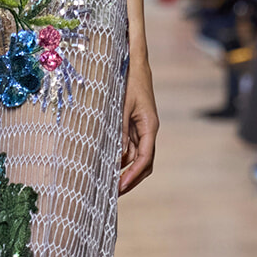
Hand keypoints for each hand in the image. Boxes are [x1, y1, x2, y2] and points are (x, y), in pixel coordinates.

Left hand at [119, 55, 158, 194]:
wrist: (134, 62)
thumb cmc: (129, 80)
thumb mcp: (121, 105)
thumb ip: (119, 130)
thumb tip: (117, 156)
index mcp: (150, 126)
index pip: (144, 158)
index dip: (133, 175)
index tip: (120, 187)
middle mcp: (147, 130)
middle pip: (142, 163)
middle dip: (130, 179)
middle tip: (113, 194)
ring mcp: (140, 129)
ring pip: (134, 156)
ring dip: (123, 170)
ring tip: (107, 183)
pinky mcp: (132, 125)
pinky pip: (128, 146)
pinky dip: (119, 158)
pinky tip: (106, 165)